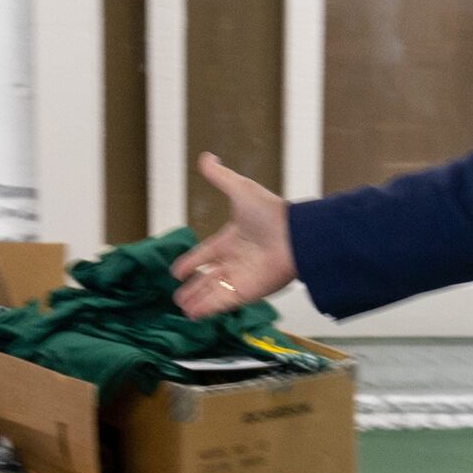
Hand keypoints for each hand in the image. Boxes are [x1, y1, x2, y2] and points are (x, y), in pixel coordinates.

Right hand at [173, 156, 294, 318]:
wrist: (296, 237)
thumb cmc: (272, 213)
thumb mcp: (241, 190)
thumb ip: (221, 177)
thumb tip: (205, 157)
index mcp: (230, 239)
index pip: (204, 253)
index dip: (190, 262)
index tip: (177, 272)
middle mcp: (233, 261)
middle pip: (207, 278)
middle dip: (193, 288)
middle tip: (178, 297)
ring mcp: (239, 278)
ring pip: (212, 292)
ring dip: (197, 301)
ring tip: (182, 309)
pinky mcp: (246, 292)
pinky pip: (221, 303)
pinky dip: (207, 310)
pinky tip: (194, 315)